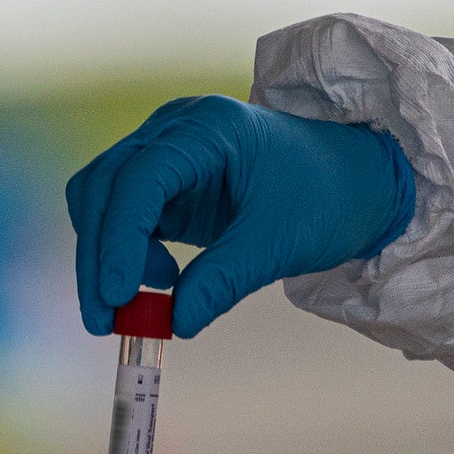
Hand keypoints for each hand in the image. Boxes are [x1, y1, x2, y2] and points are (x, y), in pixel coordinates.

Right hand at [66, 95, 413, 337]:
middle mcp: (176, 129)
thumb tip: (175, 324)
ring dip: (108, 256)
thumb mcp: (278, 243)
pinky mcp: (166, 181)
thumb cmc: (326, 198)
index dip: (118, 238)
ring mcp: (166, 151)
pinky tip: (163, 280)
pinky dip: (127, 253)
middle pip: (105, 186)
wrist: (355, 181)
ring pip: (103, 200)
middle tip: (105, 321)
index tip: (115, 295)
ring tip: (145, 302)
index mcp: (208, 129)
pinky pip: (124, 215)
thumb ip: (223, 280)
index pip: (139, 178)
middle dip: (99, 255)